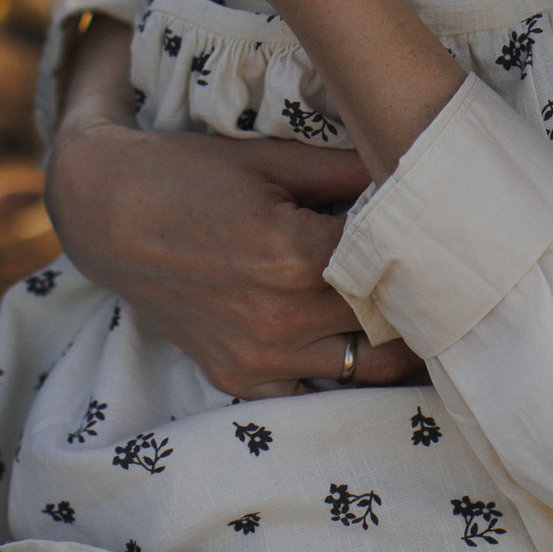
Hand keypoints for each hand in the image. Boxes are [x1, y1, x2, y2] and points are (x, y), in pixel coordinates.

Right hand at [45, 24, 420, 398]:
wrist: (108, 213)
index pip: (394, 267)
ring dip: (390, 341)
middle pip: (388, 324)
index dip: (425, 249)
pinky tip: (352, 339)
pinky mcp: (238, 377)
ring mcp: (257, 356)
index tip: (444, 236)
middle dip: (417, 298)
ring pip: (364, 369)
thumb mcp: (273, 159)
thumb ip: (348, 168)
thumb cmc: (190, 175)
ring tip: (408, 308)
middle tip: (442, 273)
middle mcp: (278, 317)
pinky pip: (313, 392)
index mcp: (294, 255)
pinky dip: (340, 371)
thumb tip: (413, 159)